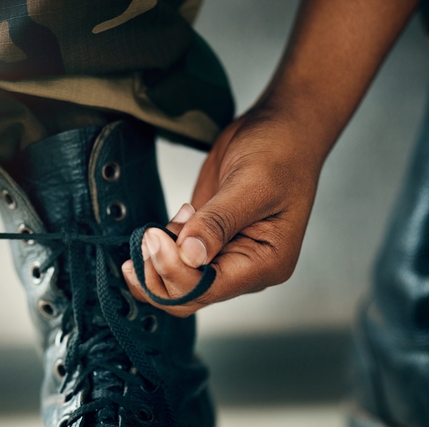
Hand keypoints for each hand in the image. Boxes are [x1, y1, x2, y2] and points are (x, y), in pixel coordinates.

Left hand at [121, 108, 322, 316]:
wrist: (280, 128)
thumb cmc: (281, 152)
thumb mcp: (252, 183)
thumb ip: (218, 221)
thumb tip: (190, 255)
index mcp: (266, 263)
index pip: (209, 289)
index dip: (175, 271)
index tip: (155, 237)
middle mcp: (246, 269)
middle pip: (189, 296)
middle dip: (159, 272)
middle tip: (147, 235)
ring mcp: (225, 257)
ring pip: (176, 284)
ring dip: (156, 261)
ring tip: (162, 226)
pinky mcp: (207, 242)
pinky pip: (175, 262)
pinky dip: (160, 248)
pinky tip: (169, 224)